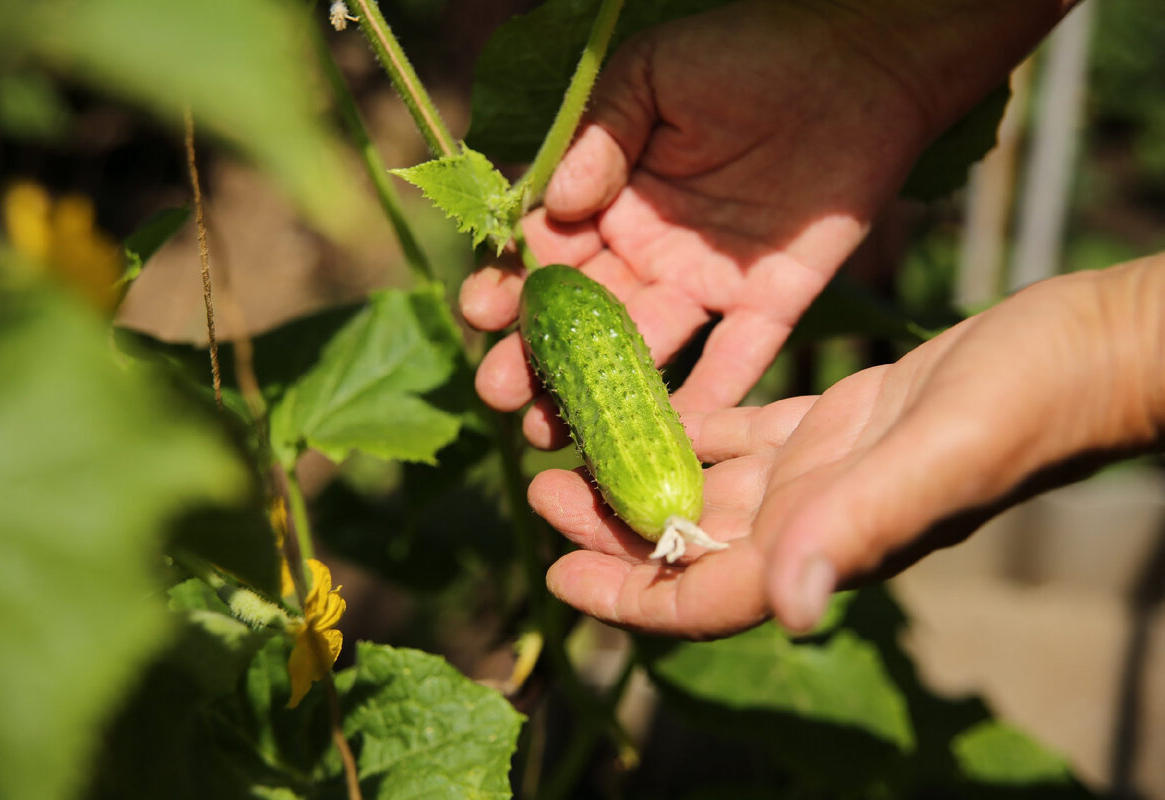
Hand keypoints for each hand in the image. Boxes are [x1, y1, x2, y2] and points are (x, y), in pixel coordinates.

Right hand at [461, 0, 937, 444]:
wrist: (859, 61)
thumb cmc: (748, 51)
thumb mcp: (656, 74)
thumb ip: (602, 134)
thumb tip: (555, 203)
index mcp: (610, 198)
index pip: (546, 251)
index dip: (510, 284)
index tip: (481, 311)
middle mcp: (647, 251)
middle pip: (581, 316)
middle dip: (535, 357)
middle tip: (500, 394)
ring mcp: (705, 282)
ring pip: (642, 348)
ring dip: (598, 392)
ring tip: (553, 432)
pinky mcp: (768, 302)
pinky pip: (735, 358)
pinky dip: (707, 399)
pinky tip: (666, 439)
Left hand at [532, 261, 1164, 638]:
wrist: (1082, 350)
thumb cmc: (1030, 402)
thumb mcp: (939, 455)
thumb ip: (859, 526)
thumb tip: (784, 608)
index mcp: (829, 540)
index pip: (708, 595)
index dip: (627, 594)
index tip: (554, 571)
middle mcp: (814, 517)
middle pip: (689, 540)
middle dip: (611, 523)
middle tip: (539, 483)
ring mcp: (822, 471)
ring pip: (707, 486)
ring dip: (639, 468)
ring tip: (571, 439)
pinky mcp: (834, 423)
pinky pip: (743, 434)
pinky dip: (691, 424)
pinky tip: (645, 401)